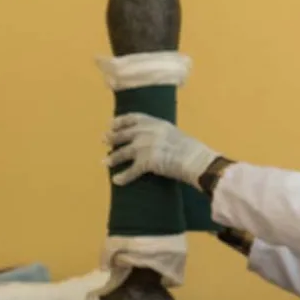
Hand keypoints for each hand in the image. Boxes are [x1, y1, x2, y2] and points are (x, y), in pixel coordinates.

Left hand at [106, 113, 220, 188]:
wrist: (196, 161)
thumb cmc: (192, 150)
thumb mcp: (175, 134)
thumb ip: (161, 134)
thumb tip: (154, 140)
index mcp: (155, 123)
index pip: (132, 118)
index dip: (119, 121)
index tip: (111, 124)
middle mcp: (147, 132)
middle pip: (124, 134)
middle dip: (112, 137)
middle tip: (104, 140)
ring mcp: (145, 146)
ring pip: (123, 152)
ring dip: (113, 158)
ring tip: (105, 162)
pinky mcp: (147, 162)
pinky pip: (131, 171)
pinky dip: (123, 177)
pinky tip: (116, 181)